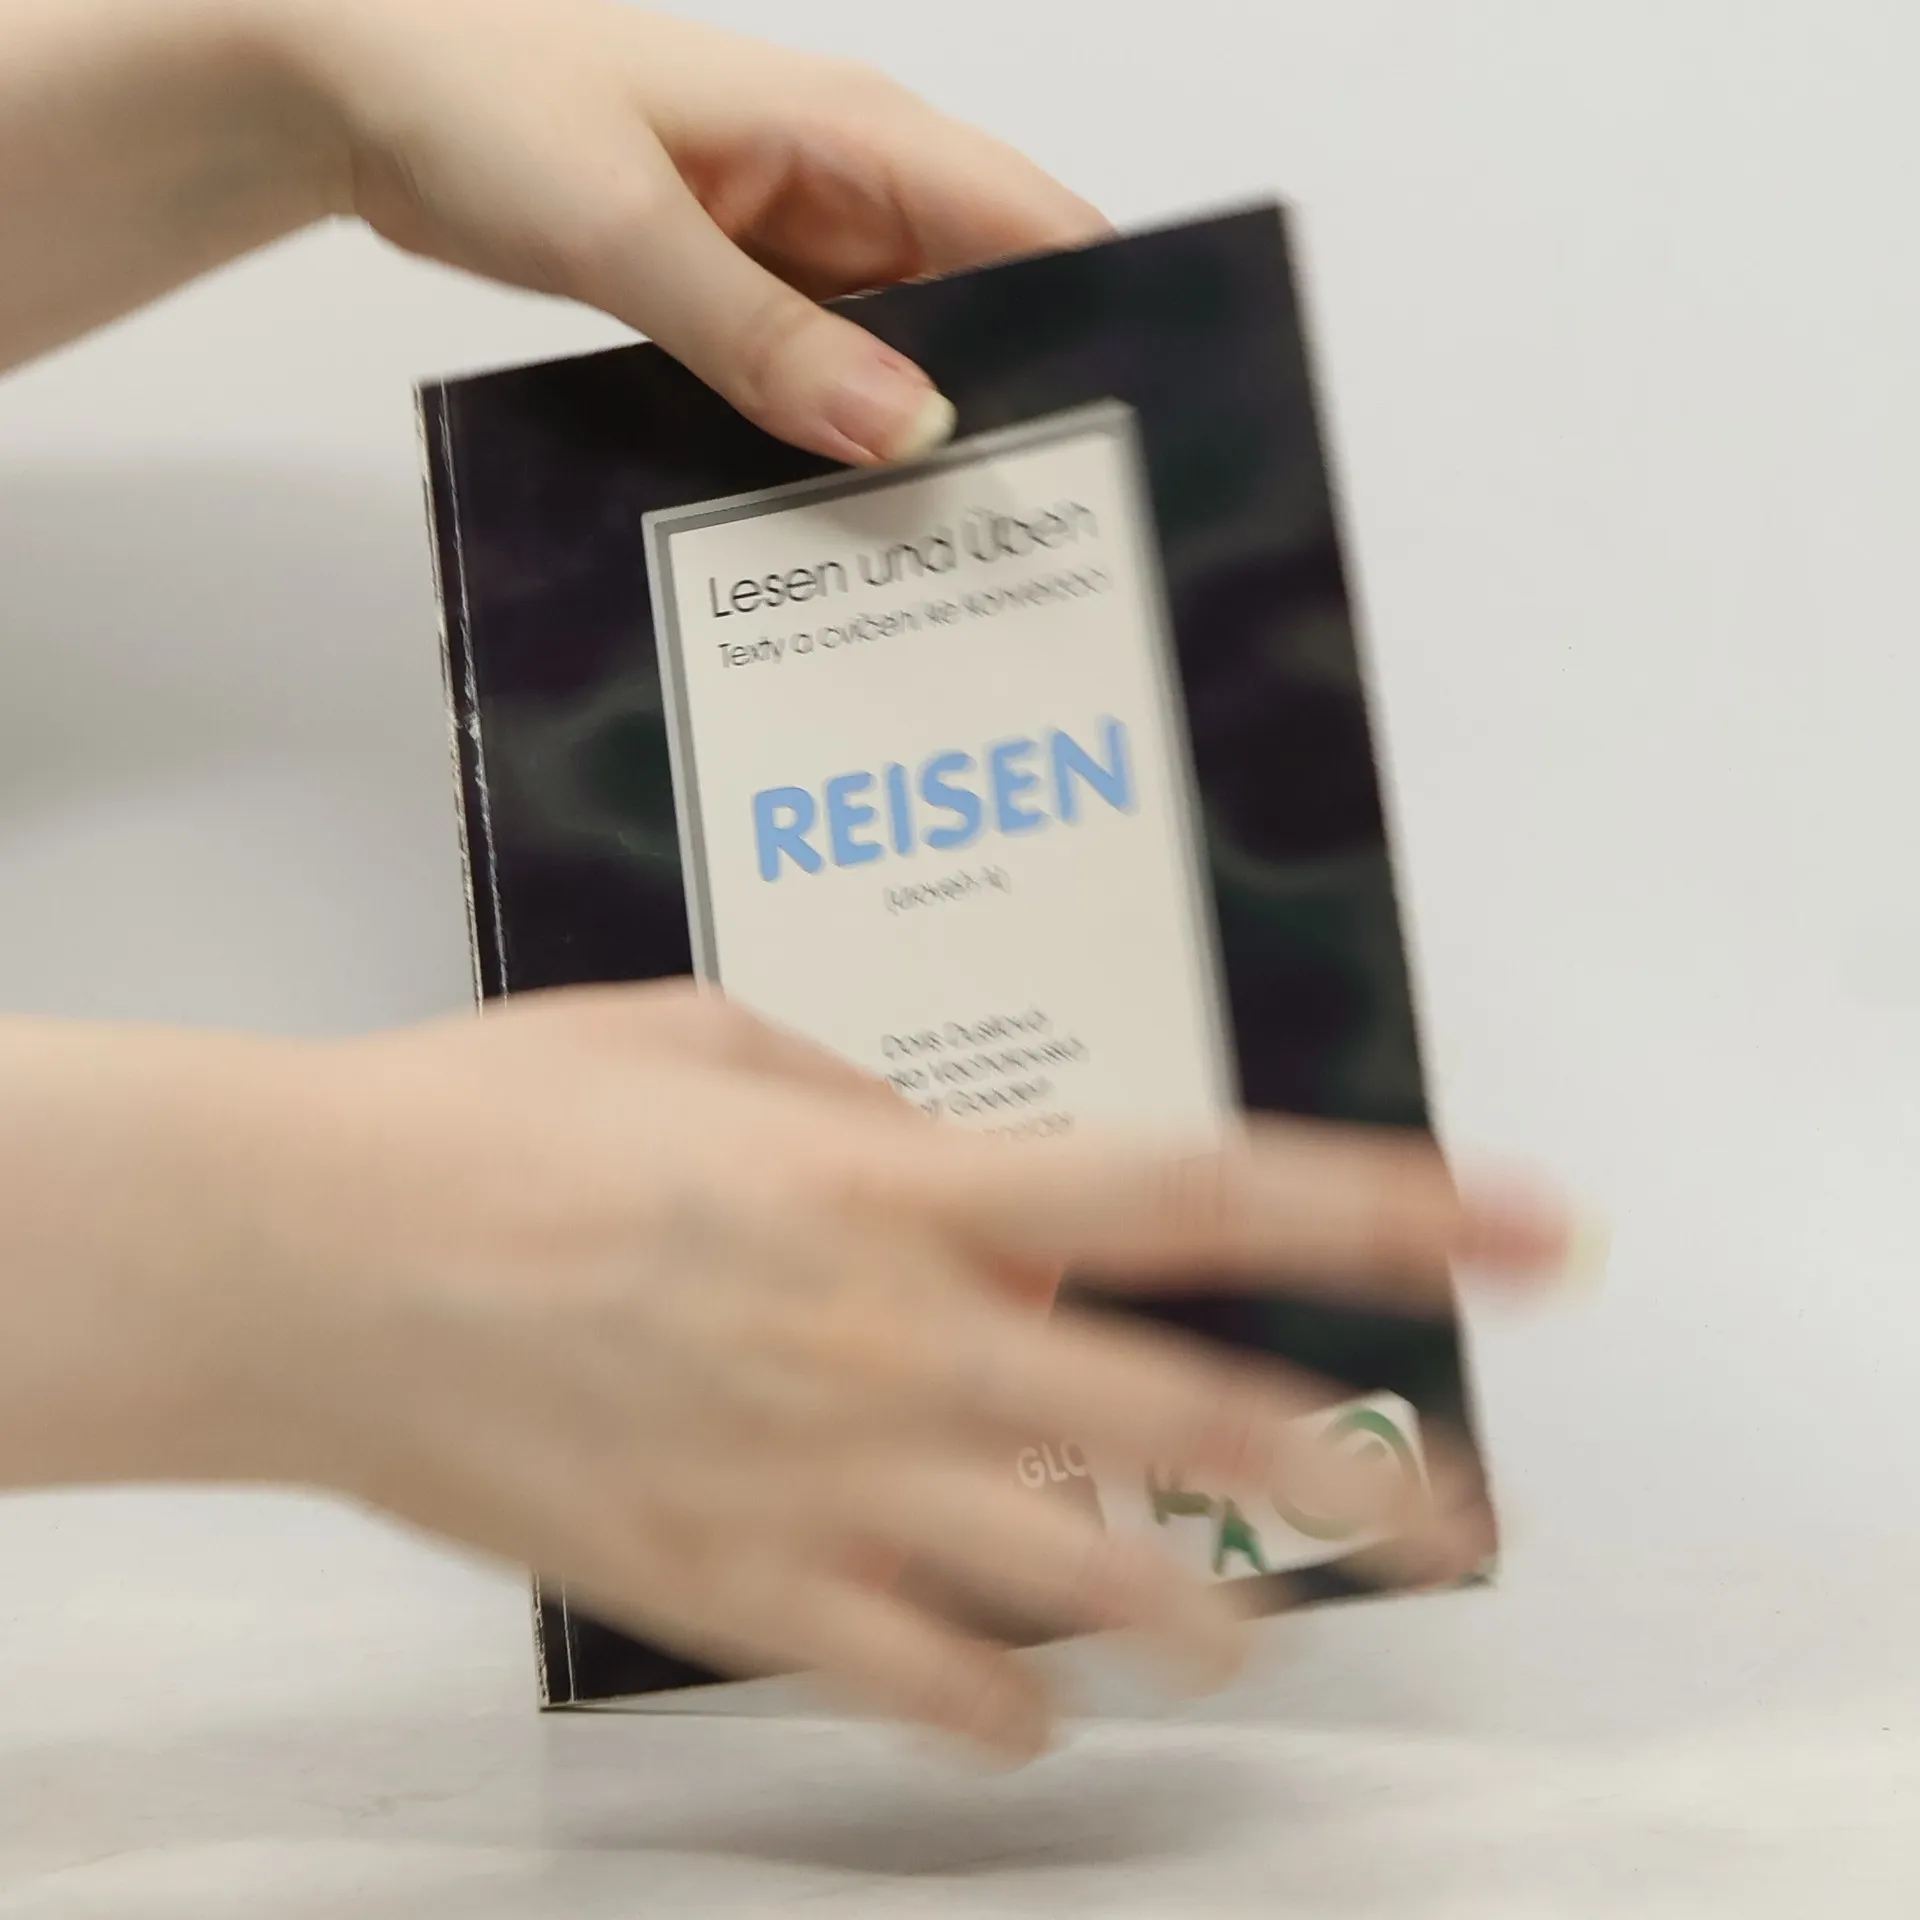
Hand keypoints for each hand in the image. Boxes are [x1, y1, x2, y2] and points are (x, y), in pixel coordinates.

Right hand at [39, 985, 1566, 1761]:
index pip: (1196, 1190)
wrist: (298, 1258)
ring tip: (1234, 1623)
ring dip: (1189, 1610)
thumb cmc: (492, 1118)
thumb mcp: (707, 1038)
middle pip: (1186, 1424)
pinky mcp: (723, 1588)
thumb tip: (985, 1187)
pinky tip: (1031, 1693)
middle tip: (1451, 1502)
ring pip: (1079, 1585)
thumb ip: (870, 1109)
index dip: (1383, 1206)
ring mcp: (812, 1483)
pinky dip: (1004, 1704)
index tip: (1520, 1224)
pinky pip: (920, 1687)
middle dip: (1352, 1473)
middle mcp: (886, 1344)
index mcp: (891, 1190)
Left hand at [269, 0, 1106, 463]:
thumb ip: (766, 337)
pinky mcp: (745, 299)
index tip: (1140, 440)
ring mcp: (798, 250)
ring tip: (963, 558)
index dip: (1109, 323)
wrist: (356, 89)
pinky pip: (825, 379)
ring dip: (928, 442)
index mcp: (859, 135)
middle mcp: (852, 191)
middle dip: (1025, 409)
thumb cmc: (483, 100)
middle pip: (993, 309)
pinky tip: (849, 524)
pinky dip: (842, 443)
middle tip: (1051, 540)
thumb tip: (908, 433)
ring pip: (908, 357)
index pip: (1039, 227)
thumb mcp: (628, 225)